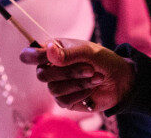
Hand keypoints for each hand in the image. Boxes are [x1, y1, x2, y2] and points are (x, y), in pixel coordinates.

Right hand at [20, 38, 135, 113]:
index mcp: (54, 50)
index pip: (30, 54)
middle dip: (68, 72)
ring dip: (78, 83)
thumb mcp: (88, 52)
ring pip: (53, 88)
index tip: (42, 57)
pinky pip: (63, 100)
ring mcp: (57, 85)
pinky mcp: (65, 100)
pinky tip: (92, 88)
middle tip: (89, 68)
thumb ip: (68, 53)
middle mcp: (52, 68)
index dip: (31, 56)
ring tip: (95, 76)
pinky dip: (80, 93)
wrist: (119, 79)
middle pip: (42, 74)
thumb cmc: (103, 60)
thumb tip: (48, 49)